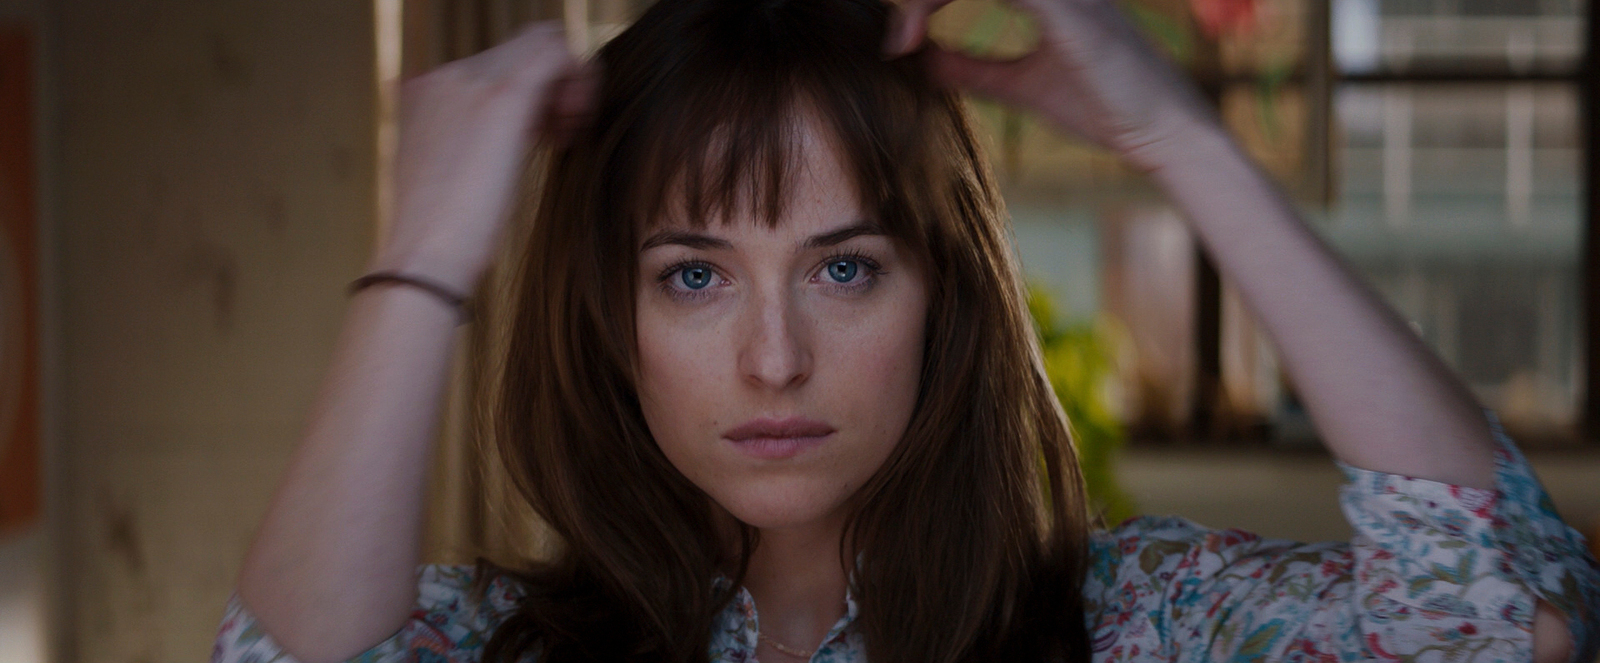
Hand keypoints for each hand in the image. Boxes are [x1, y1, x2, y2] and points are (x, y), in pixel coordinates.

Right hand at [369, 22, 597, 292]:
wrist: (423, 257)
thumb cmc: (440, 238)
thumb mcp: (448, 178)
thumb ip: (469, 145)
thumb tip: (499, 141)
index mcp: (425, 93)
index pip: (493, 65)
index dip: (529, 93)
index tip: (544, 134)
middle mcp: (444, 77)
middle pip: (520, 49)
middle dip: (553, 86)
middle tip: (562, 135)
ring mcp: (470, 81)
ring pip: (541, 43)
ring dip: (567, 84)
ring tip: (568, 134)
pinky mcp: (503, 96)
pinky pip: (557, 52)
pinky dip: (579, 82)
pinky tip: (575, 128)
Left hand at [884, 0, 1218, 172]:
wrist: (1162, 132)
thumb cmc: (1105, 106)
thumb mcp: (1021, 86)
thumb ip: (973, 69)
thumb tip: (921, 60)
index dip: (925, 3)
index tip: (900, 44)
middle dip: (921, 0)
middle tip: (896, 40)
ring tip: (904, 38)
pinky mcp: (1065, 9)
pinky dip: (945, 1)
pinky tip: (924, 31)